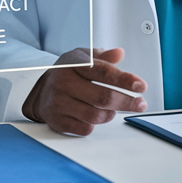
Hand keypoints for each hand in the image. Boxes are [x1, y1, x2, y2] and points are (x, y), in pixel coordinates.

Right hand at [22, 47, 147, 135]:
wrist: (40, 92)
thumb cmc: (66, 74)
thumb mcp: (82, 58)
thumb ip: (102, 57)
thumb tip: (119, 53)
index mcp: (73, 64)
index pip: (103, 72)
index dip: (124, 80)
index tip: (141, 86)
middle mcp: (63, 82)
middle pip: (103, 97)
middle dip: (126, 102)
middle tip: (140, 104)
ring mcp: (59, 103)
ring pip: (95, 115)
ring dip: (110, 114)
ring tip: (113, 108)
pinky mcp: (57, 121)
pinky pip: (85, 129)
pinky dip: (95, 125)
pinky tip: (95, 116)